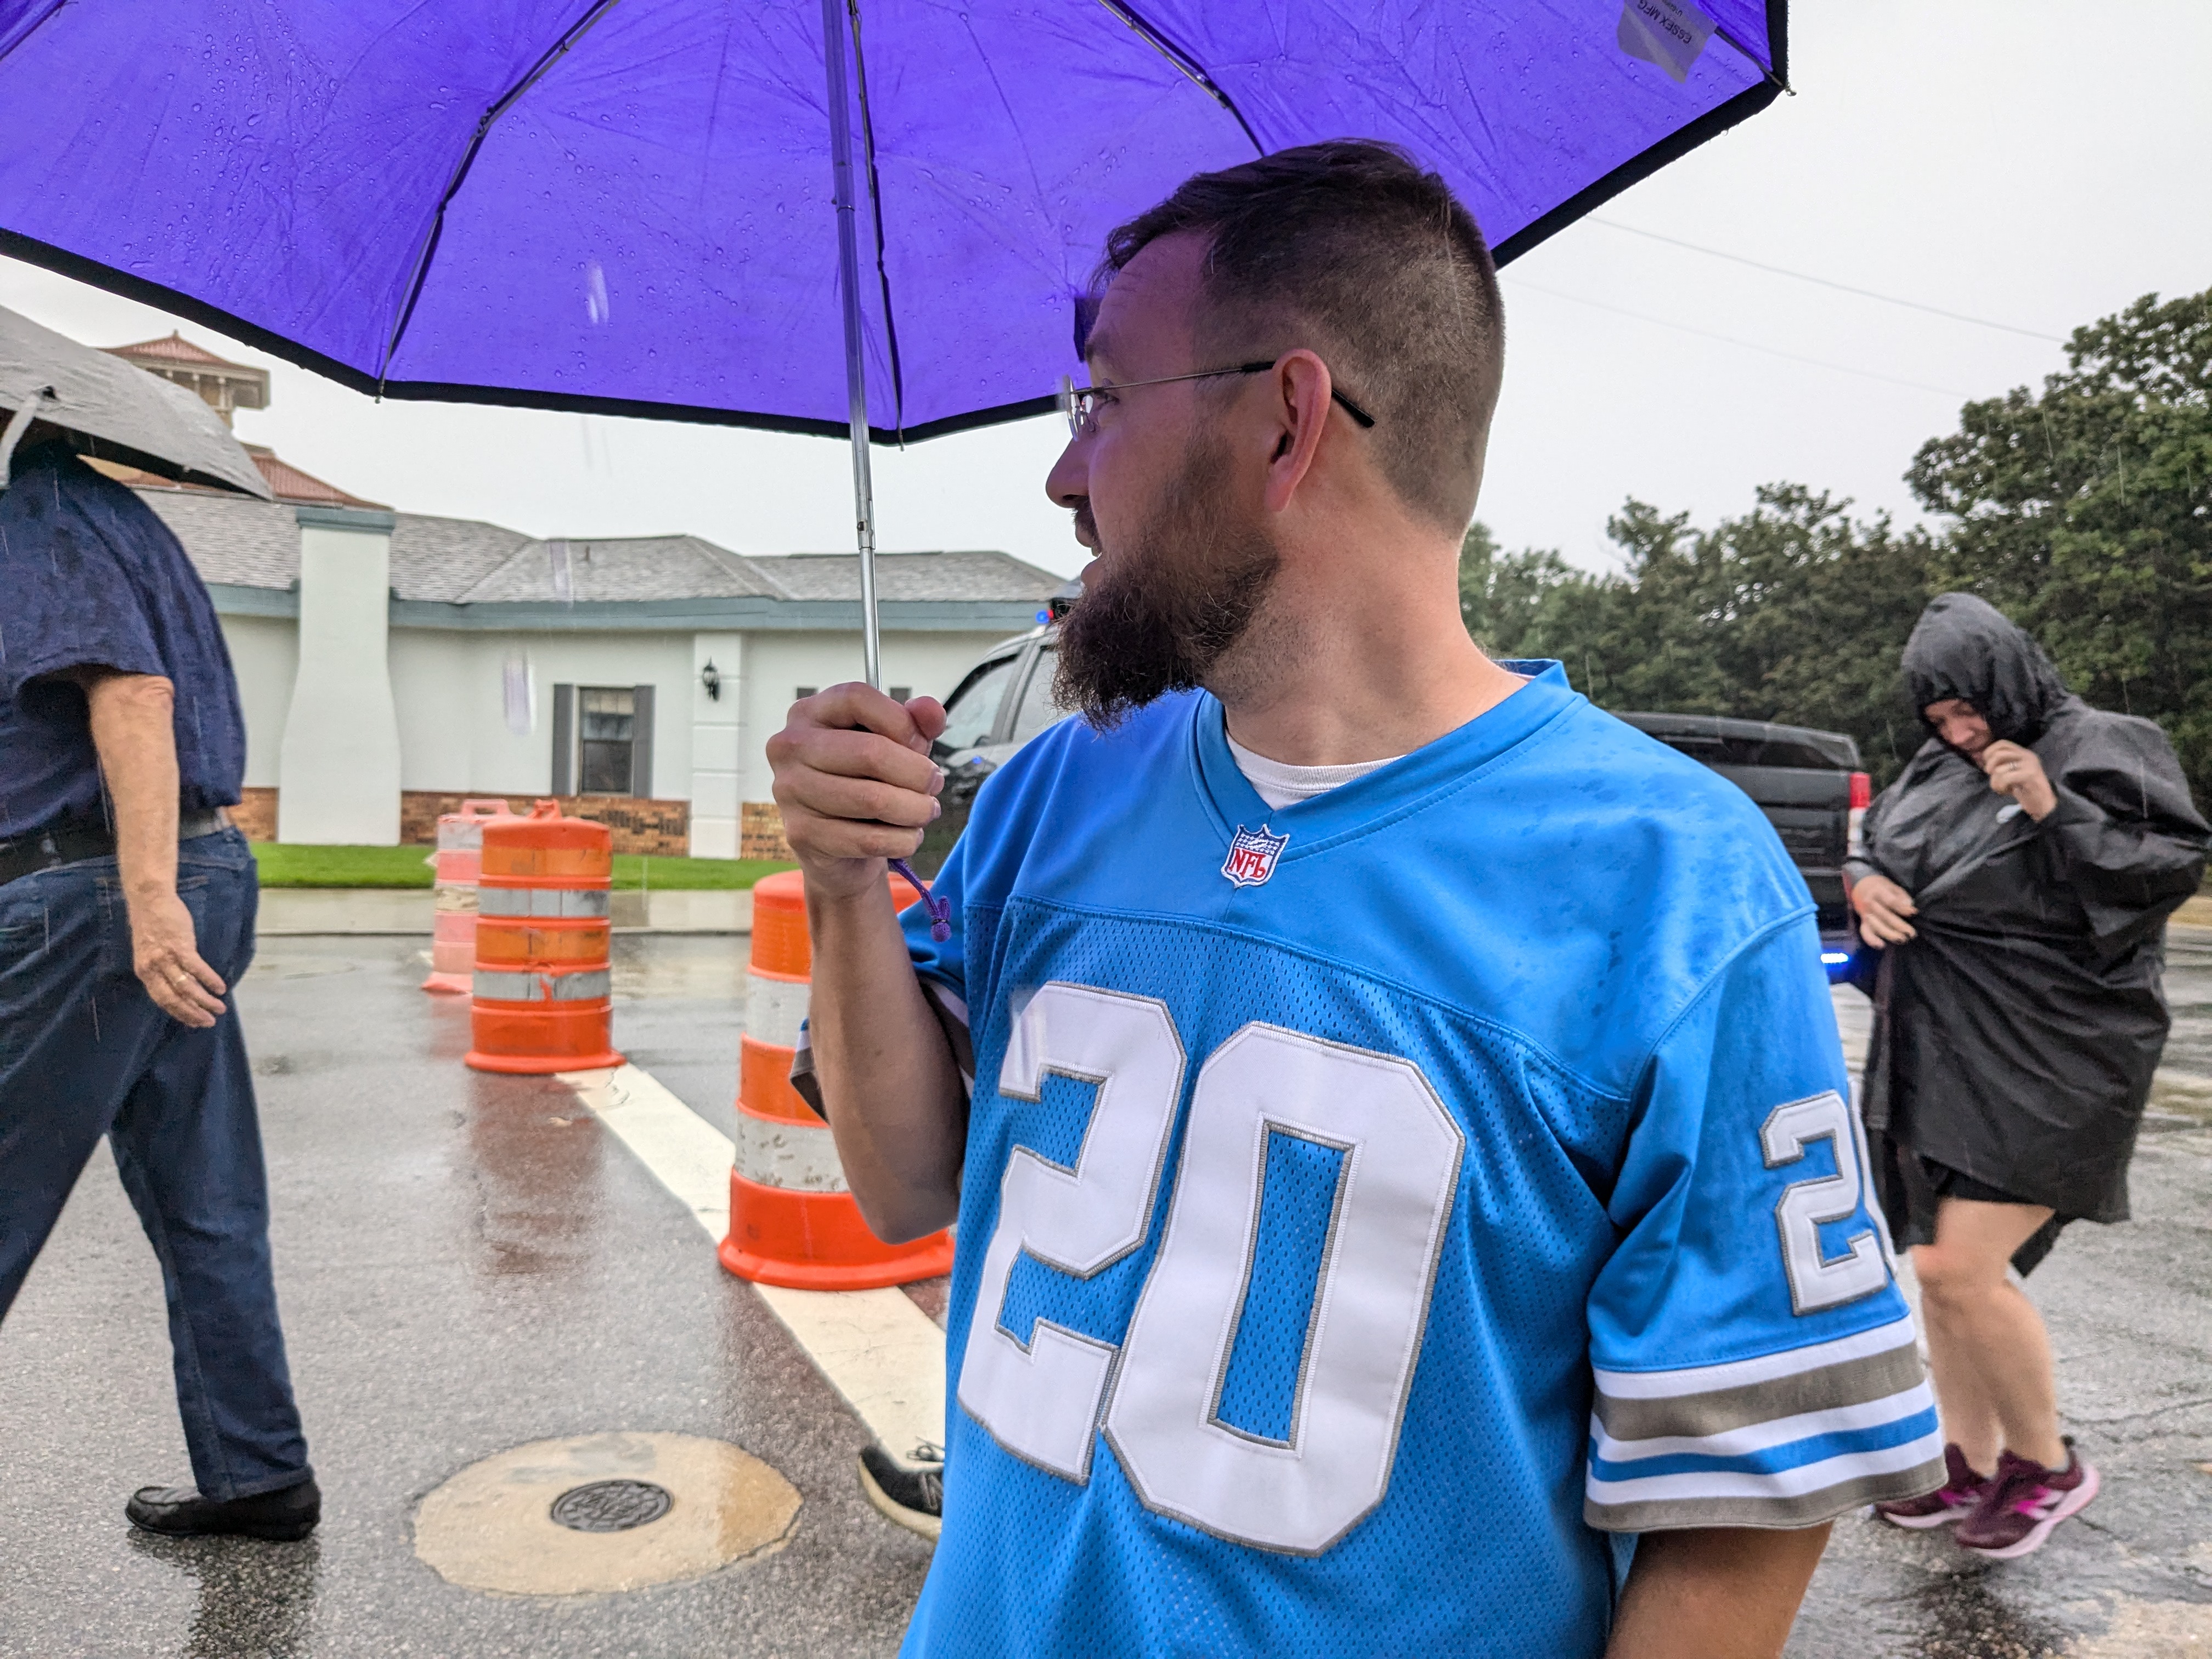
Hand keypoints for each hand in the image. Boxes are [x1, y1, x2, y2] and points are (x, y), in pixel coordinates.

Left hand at [128, 887, 227, 1026]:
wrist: (149, 900)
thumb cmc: (151, 924)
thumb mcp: (149, 952)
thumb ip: (160, 969)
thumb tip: (179, 984)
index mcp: (145, 972)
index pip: (162, 1000)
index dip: (180, 1013)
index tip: (194, 1023)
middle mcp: (152, 968)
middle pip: (174, 998)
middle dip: (193, 1013)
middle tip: (209, 1021)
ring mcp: (166, 958)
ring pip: (186, 987)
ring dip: (204, 1000)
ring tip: (219, 1007)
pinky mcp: (180, 946)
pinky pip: (196, 968)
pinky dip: (210, 980)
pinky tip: (220, 988)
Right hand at [767, 684, 946, 899]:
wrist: (837, 845)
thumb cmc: (866, 781)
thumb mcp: (895, 744)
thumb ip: (916, 722)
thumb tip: (931, 709)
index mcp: (808, 712)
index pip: (857, 698)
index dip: (901, 721)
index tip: (921, 745)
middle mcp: (789, 747)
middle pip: (871, 751)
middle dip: (918, 773)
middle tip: (934, 784)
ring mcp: (789, 791)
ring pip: (874, 799)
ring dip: (915, 810)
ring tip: (925, 811)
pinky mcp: (801, 834)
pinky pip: (868, 839)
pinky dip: (902, 840)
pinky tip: (908, 836)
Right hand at [1850, 872, 1917, 948]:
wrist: (1860, 885)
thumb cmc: (1880, 886)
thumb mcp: (1892, 886)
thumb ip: (1901, 896)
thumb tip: (1909, 906)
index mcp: (1877, 891)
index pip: (1890, 901)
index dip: (1902, 908)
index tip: (1913, 913)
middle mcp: (1870, 903)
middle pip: (1885, 916)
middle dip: (1899, 925)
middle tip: (1912, 933)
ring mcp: (1865, 913)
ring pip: (1876, 926)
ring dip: (1889, 934)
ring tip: (1902, 939)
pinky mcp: (1863, 921)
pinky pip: (1865, 932)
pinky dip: (1871, 940)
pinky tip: (1881, 945)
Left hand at [1980, 740, 2055, 819]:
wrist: (2043, 804)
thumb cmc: (2025, 789)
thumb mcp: (2012, 773)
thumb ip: (2002, 764)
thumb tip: (1984, 760)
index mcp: (2023, 753)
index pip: (2002, 743)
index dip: (1989, 752)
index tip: (1987, 765)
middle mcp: (2027, 755)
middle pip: (1998, 754)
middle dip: (1990, 767)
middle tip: (1993, 778)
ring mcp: (2029, 764)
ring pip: (1999, 769)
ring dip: (1995, 782)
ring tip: (2002, 788)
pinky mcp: (2029, 775)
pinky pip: (2005, 778)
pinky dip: (2001, 787)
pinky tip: (2007, 792)